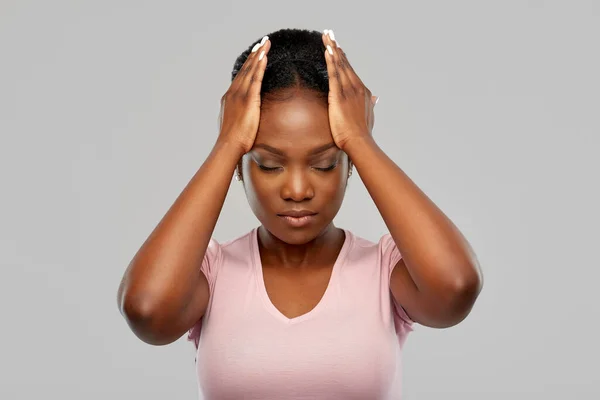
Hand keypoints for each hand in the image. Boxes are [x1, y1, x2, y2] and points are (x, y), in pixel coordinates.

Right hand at [216, 36, 270, 153]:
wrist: (229, 145)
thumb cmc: (232, 141)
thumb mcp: (234, 124)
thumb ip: (237, 116)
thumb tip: (242, 117)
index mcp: (229, 97)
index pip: (241, 77)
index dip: (248, 64)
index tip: (255, 54)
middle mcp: (233, 92)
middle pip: (246, 69)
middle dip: (255, 54)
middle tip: (262, 42)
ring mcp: (240, 95)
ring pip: (250, 70)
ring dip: (259, 55)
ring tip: (266, 43)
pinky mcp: (248, 99)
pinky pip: (255, 79)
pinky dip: (259, 66)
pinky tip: (264, 57)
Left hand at [322, 30, 377, 149]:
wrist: (359, 141)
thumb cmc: (361, 133)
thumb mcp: (368, 115)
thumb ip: (371, 104)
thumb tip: (376, 98)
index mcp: (362, 91)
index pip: (350, 70)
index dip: (343, 57)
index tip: (337, 46)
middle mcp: (356, 87)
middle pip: (344, 62)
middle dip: (336, 46)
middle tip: (329, 33)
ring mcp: (348, 90)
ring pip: (339, 64)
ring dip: (332, 48)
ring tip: (326, 35)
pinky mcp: (339, 95)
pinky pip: (334, 74)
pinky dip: (331, 61)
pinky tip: (327, 50)